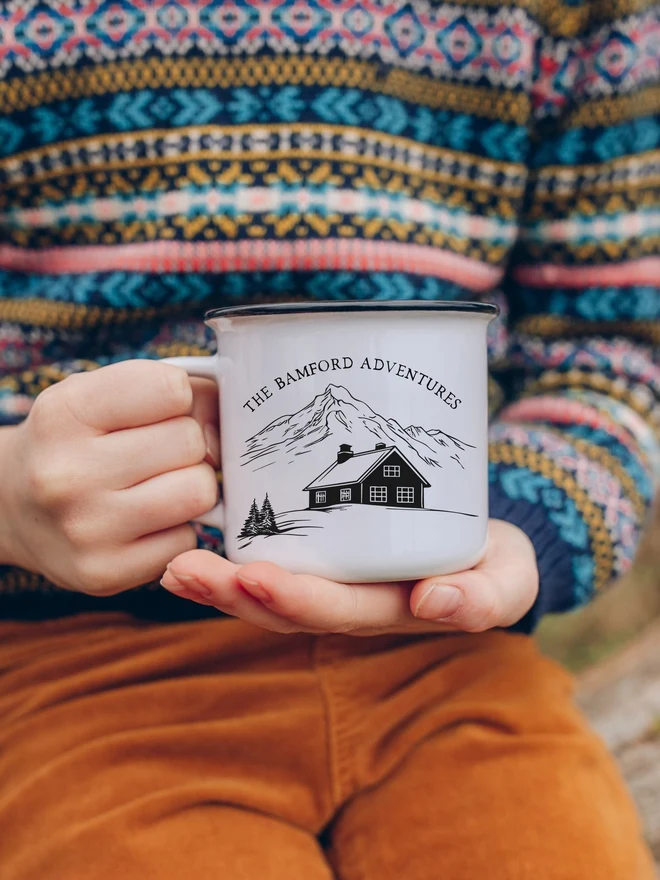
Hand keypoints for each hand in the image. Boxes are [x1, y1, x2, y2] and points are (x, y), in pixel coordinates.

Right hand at [0, 360, 219, 594]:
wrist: (13, 507)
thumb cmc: (77, 441)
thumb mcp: (104, 395)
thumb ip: (176, 392)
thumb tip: (234, 426)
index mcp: (65, 412)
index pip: (173, 389)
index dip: (179, 399)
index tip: (158, 411)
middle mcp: (66, 472)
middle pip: (192, 442)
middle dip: (187, 445)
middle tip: (155, 454)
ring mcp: (85, 529)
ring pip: (200, 492)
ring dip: (191, 486)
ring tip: (156, 485)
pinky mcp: (104, 573)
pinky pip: (188, 540)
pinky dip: (177, 529)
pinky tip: (144, 522)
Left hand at [160, 519, 538, 634]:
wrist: (481, 543)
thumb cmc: (490, 561)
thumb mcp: (509, 578)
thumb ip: (487, 597)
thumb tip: (437, 602)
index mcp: (388, 610)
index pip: (334, 611)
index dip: (293, 599)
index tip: (253, 577)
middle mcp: (349, 603)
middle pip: (284, 606)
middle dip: (232, 593)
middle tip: (184, 570)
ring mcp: (330, 581)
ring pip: (267, 590)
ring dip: (218, 581)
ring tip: (174, 564)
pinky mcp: (320, 552)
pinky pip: (271, 559)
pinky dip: (231, 555)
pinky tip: (193, 539)